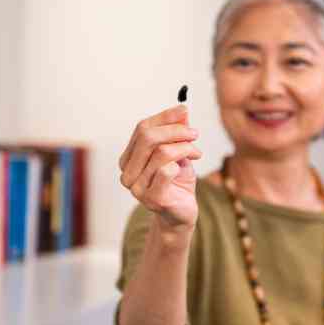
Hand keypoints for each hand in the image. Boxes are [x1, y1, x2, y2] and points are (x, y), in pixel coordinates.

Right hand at [119, 104, 201, 228]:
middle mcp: (127, 173)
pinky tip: (186, 169)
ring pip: (162, 152)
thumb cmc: (177, 181)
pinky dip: (182, 164)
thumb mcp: (178, 152)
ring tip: (196, 152)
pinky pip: (167, 170)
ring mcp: (137, 188)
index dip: (164, 117)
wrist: (181, 213)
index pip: (142, 128)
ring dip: (185, 148)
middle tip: (194, 133)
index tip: (184, 111)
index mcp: (128, 159)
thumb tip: (182, 111)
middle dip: (176, 130)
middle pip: (148, 137)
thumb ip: (176, 133)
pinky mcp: (153, 199)